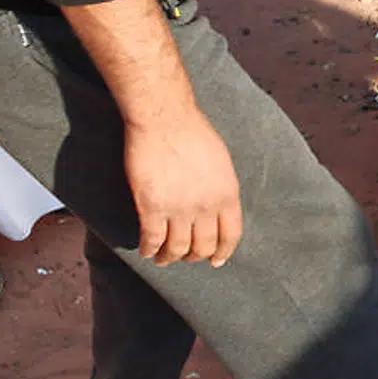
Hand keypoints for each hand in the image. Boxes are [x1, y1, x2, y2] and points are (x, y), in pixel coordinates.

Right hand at [124, 108, 242, 266]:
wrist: (164, 117)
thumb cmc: (191, 131)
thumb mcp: (220, 161)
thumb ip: (220, 186)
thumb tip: (218, 205)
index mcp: (227, 193)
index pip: (231, 235)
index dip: (223, 252)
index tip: (217, 261)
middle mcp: (206, 206)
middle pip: (203, 246)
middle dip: (194, 256)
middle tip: (186, 256)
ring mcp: (179, 209)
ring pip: (177, 249)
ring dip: (169, 257)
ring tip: (163, 258)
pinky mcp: (152, 207)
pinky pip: (152, 239)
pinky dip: (149, 249)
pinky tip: (146, 250)